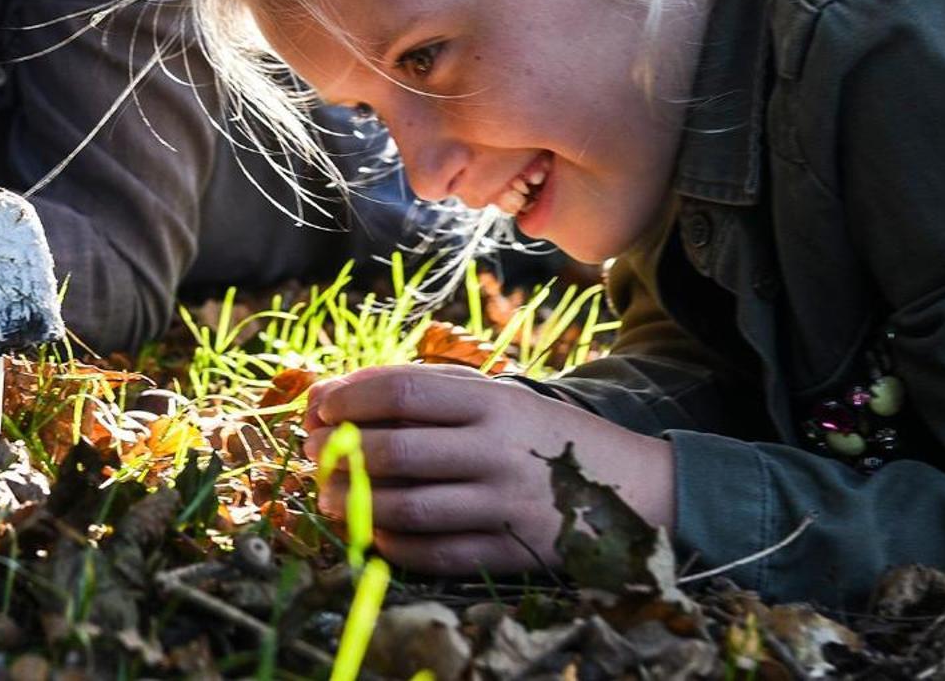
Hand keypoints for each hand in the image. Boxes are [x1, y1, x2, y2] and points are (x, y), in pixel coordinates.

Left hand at [302, 363, 675, 575]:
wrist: (632, 487)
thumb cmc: (540, 434)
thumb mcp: (497, 396)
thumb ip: (428, 393)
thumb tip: (334, 397)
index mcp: (493, 399)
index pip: (402, 391)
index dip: (347, 398)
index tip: (317, 407)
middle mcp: (499, 448)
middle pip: (395, 451)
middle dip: (338, 454)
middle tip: (311, 455)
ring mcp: (506, 504)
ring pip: (409, 507)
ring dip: (355, 504)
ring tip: (328, 496)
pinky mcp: (513, 551)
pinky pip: (437, 553)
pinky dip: (393, 544)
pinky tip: (371, 532)